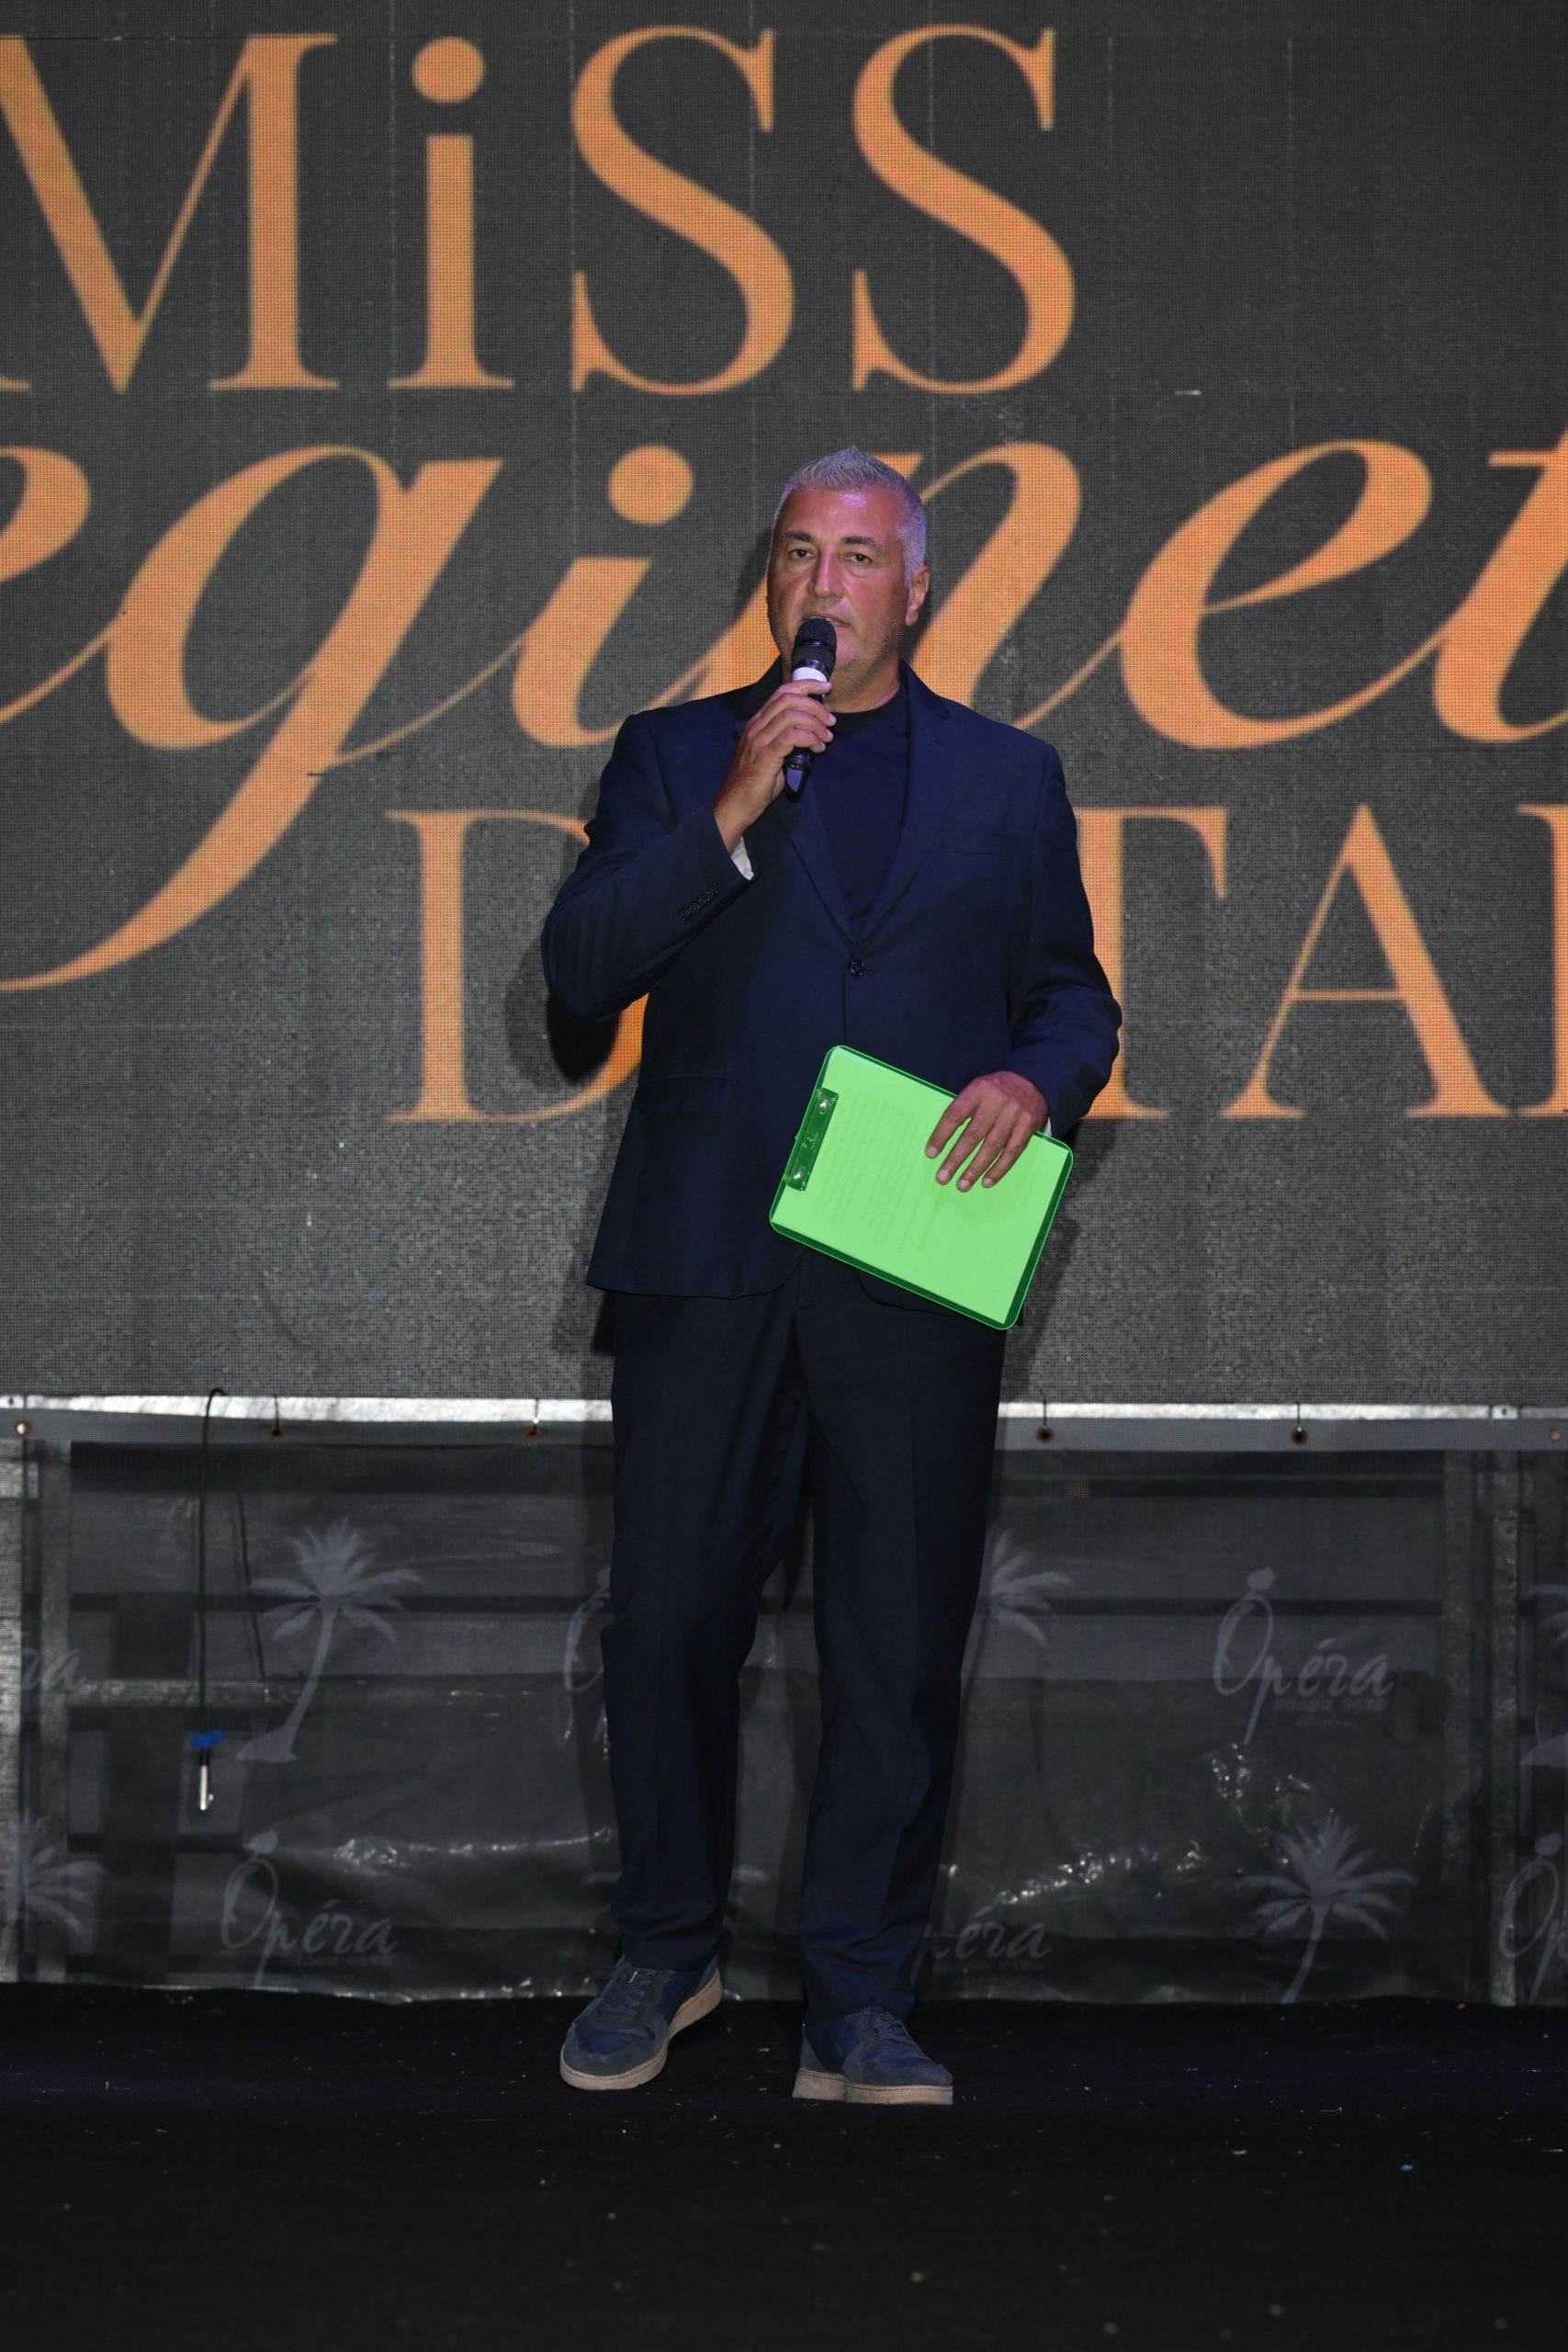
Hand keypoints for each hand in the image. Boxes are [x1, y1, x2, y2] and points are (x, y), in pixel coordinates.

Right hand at [713, 680, 835, 850]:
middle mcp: (756, 727)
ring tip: (827, 737)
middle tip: (831, 720)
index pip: (781, 693)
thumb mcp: (770, 755)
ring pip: (791, 715)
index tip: (825, 687)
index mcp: (757, 723)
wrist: (735, 804)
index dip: (805, 685)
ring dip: (815, 723)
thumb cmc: (754, 783)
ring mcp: (759, 740)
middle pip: (788, 699)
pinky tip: (818, 748)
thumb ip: (786, 742)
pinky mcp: (765, 755)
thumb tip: (810, 736)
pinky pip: (791, 737)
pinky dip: (810, 738)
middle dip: (815, 704)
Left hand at [925, 1071, 1047, 1190]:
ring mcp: (1013, 1116)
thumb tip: (942, 1140)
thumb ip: (964, 1109)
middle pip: (972, 1136)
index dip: (941, 1136)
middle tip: (943, 1177)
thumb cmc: (996, 1090)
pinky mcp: (1027, 1127)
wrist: (1031, 1081)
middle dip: (955, 1159)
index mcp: (978, 1090)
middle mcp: (996, 1102)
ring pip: (991, 1148)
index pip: (954, 1115)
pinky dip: (998, 1169)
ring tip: (962, 1185)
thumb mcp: (978, 1088)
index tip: (931, 1154)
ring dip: (975, 1169)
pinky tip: (986, 1181)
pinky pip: (1011, 1153)